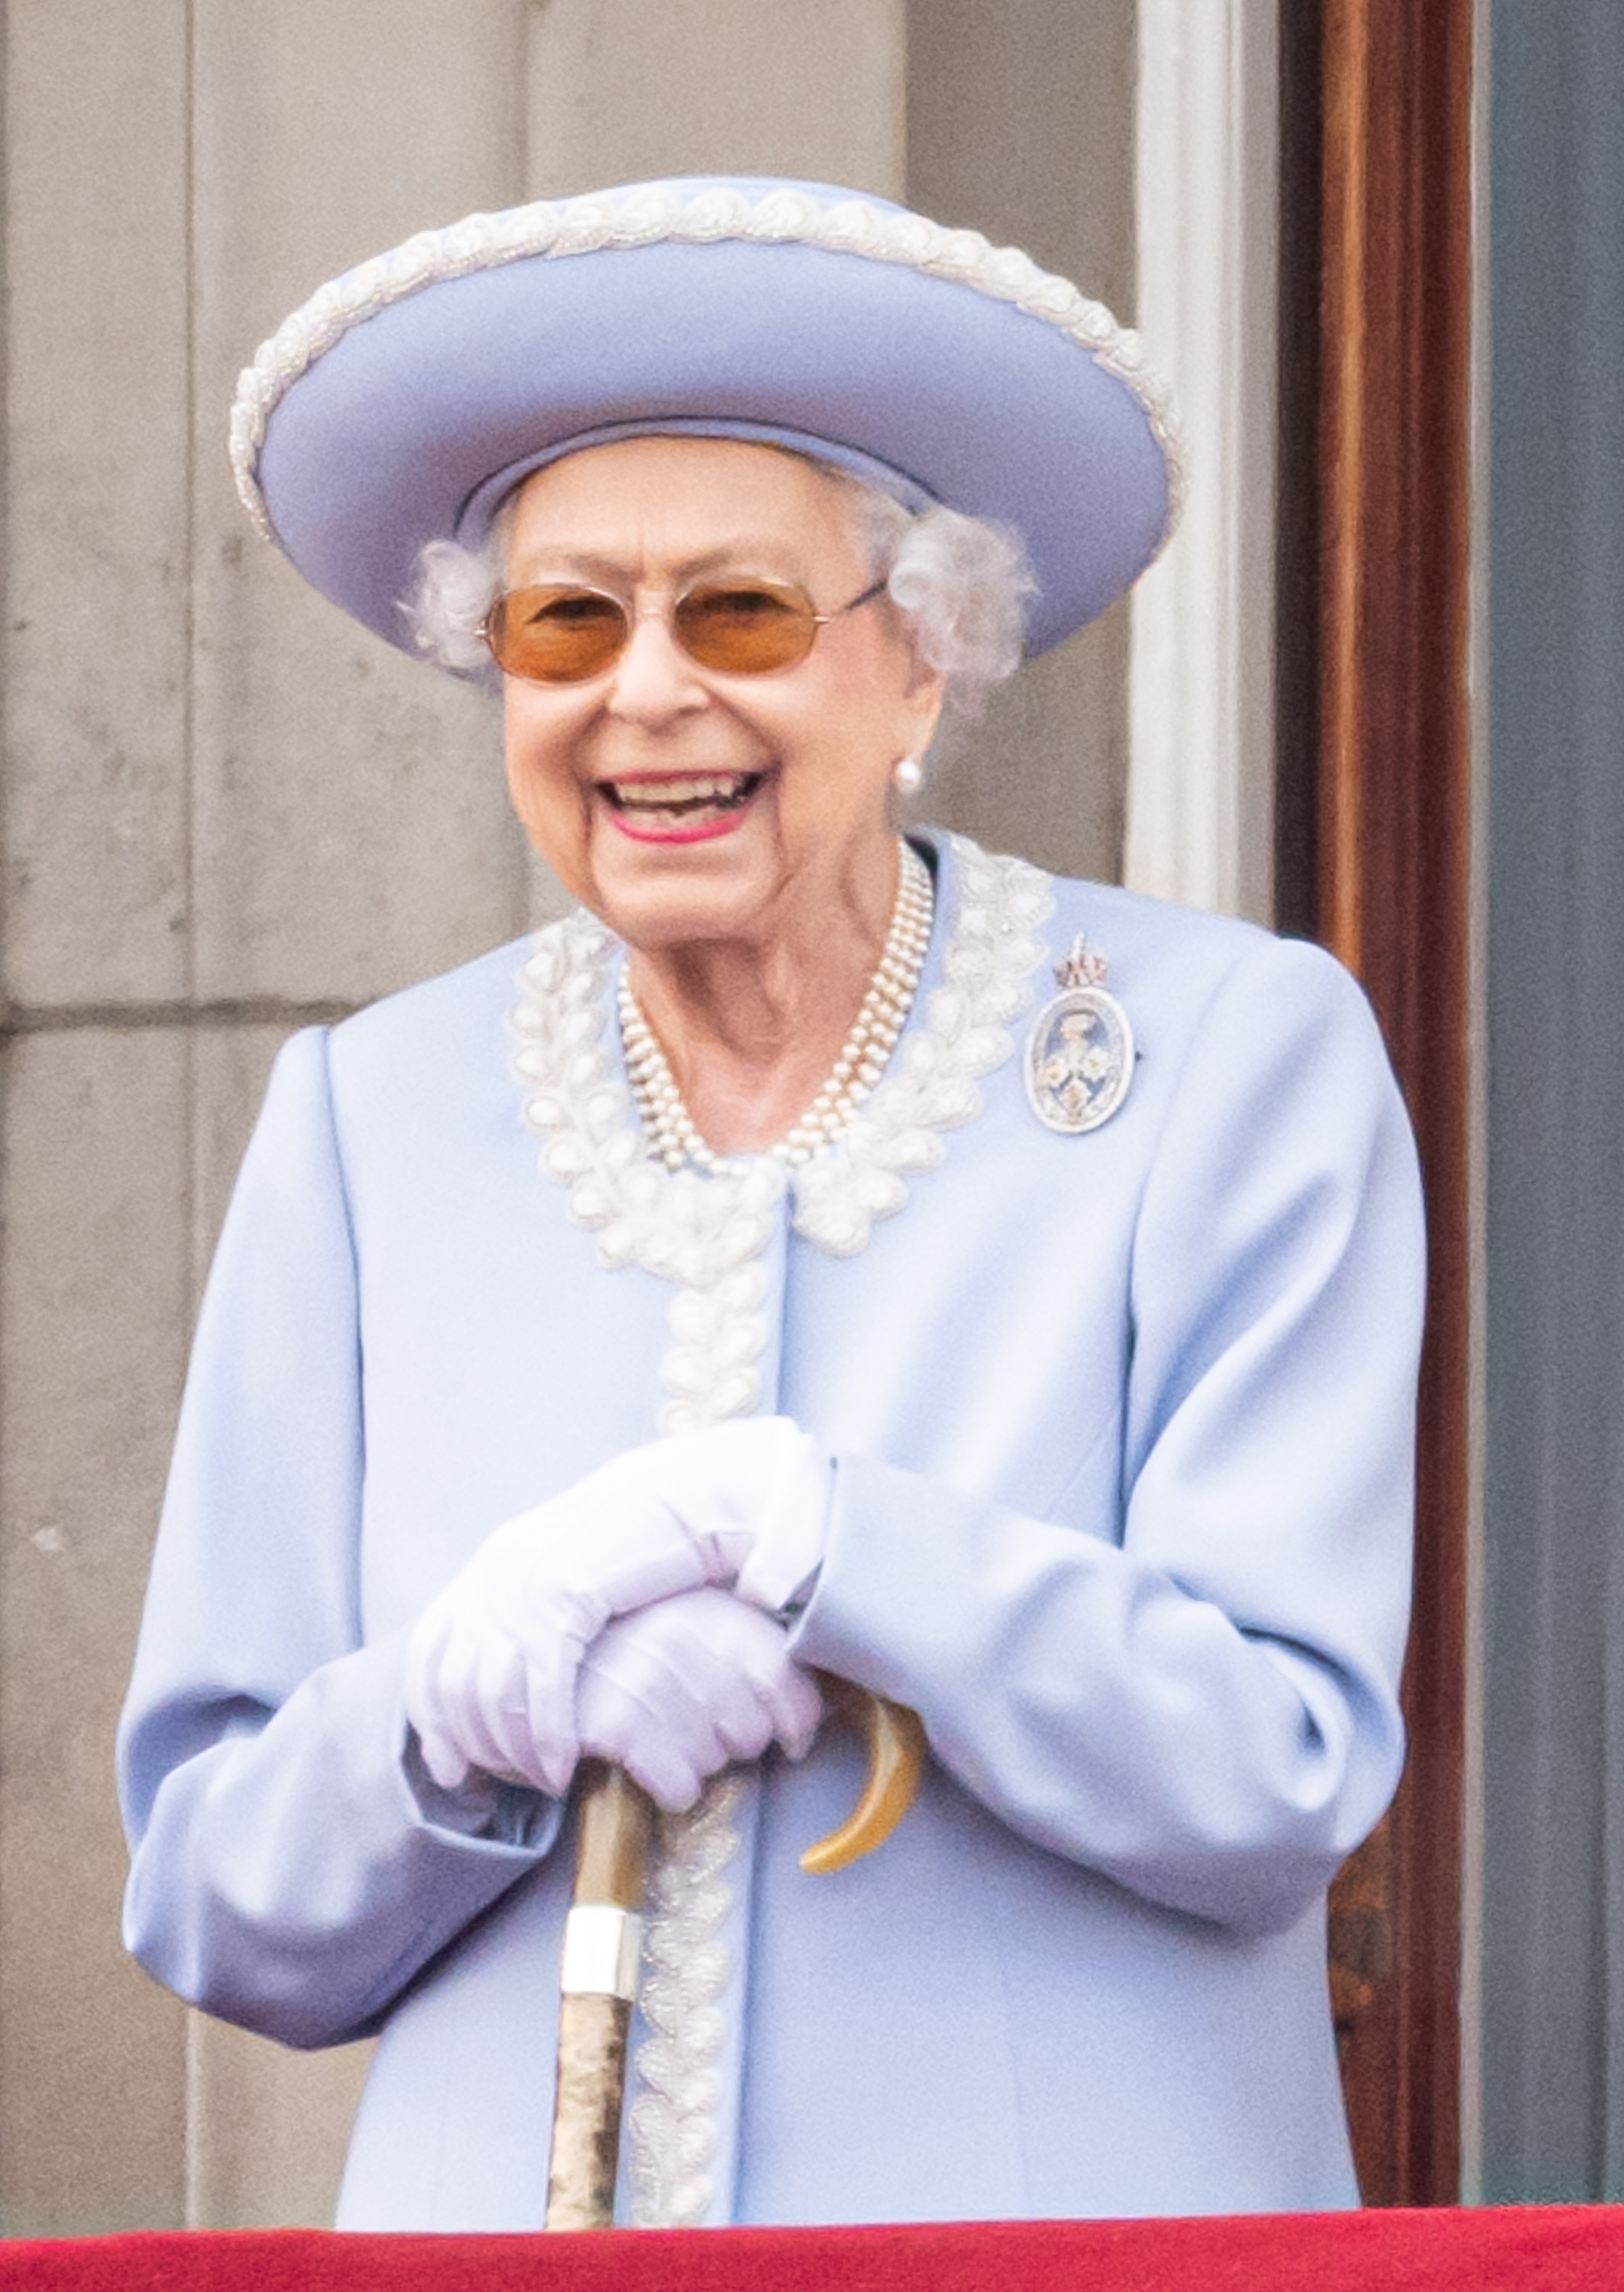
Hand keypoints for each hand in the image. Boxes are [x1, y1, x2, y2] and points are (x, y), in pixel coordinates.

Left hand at [403, 1418, 828, 1794]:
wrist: (677, 1497)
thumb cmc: (631, 1548)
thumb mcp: (564, 1576)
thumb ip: (529, 1616)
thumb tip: (502, 1675)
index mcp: (489, 1568)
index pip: (428, 1654)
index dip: (431, 1719)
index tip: (450, 1770)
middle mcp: (494, 1576)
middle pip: (456, 1685)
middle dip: (476, 1746)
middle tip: (505, 1784)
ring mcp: (524, 1587)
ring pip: (494, 1695)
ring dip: (514, 1752)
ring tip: (542, 1781)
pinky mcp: (564, 1600)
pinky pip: (542, 1688)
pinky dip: (547, 1737)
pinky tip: (562, 1766)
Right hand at [575, 1587, 823, 1810]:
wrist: (530, 1658)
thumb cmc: (622, 1648)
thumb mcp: (691, 1624)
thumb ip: (749, 1653)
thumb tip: (805, 1721)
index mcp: (711, 1607)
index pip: (787, 1677)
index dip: (797, 1720)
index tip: (791, 1739)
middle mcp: (684, 1635)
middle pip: (753, 1731)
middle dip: (732, 1742)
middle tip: (694, 1727)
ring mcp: (649, 1677)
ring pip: (716, 1763)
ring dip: (695, 1764)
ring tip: (661, 1735)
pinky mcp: (615, 1722)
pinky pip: (680, 1787)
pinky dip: (669, 1788)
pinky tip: (646, 1762)